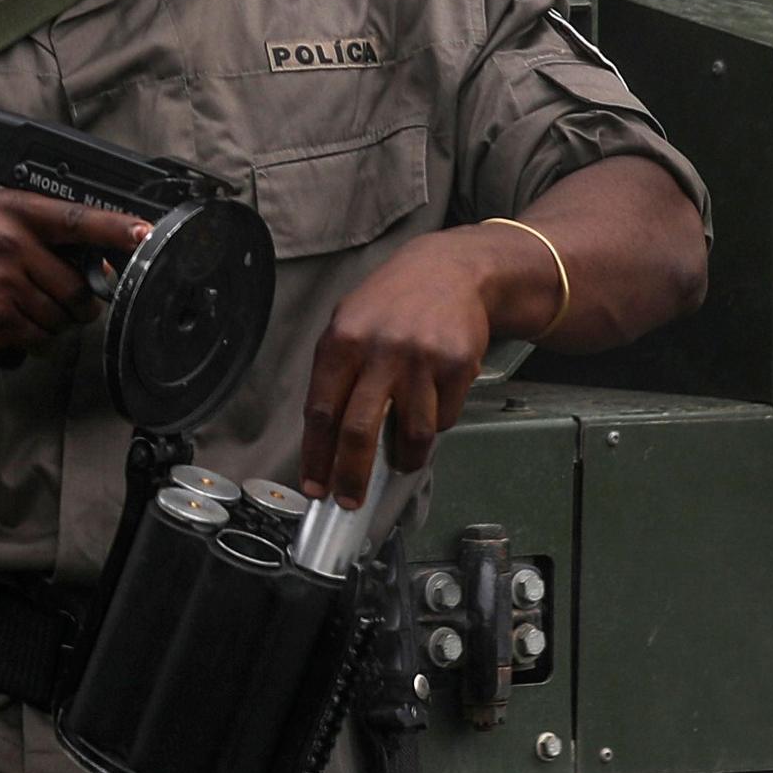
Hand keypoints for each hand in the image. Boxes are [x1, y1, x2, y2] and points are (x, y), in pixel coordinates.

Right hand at [0, 191, 150, 356]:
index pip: (78, 219)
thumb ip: (41, 235)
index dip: (116, 229)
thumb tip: (99, 261)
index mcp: (13, 212)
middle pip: (76, 285)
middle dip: (78, 303)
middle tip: (59, 302)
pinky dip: (30, 339)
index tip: (145, 233)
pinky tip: (6, 324)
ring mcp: (0, 282)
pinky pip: (37, 338)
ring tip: (20, 311)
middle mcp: (9, 242)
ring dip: (51, 324)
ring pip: (59, 317)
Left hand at [295, 228, 510, 505]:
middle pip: (359, 431)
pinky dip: (435, 424)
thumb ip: (335, 374)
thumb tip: (324, 437)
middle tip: (350, 500)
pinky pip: (444, 418)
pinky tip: (431, 405)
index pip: (321, 412)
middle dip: (352, 476)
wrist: (451, 271)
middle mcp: (379, 351)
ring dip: (404, 457)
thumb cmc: (391, 303)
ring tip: (400, 459)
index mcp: (341, 343)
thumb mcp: (347, 325)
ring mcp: (421, 360)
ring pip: (411, 434)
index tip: (315, 486)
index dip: (317, 457)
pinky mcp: (457, 366)